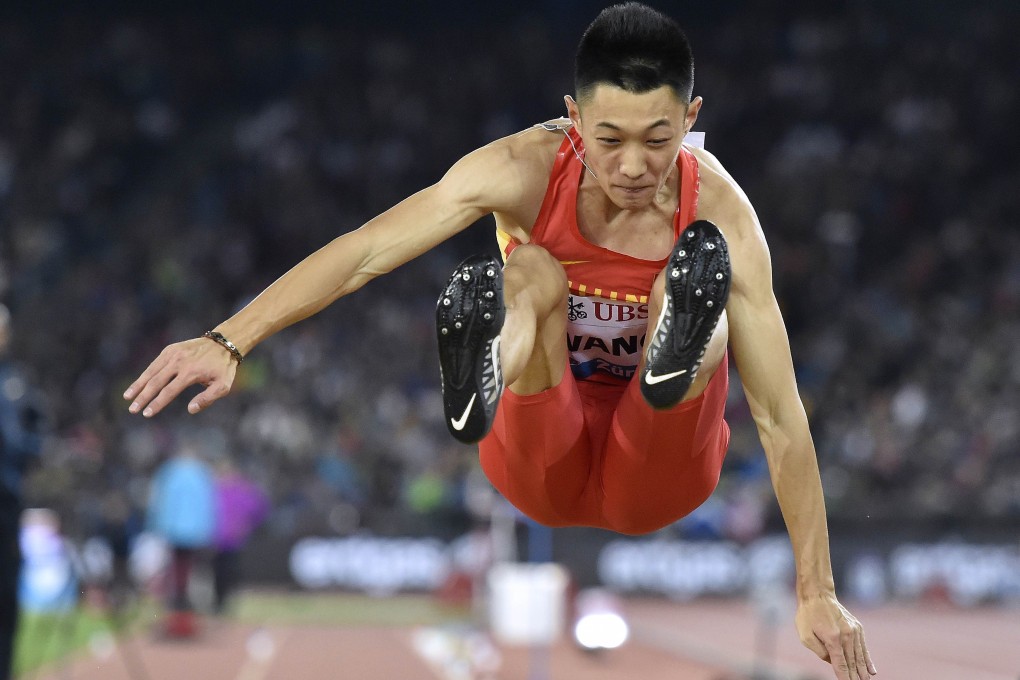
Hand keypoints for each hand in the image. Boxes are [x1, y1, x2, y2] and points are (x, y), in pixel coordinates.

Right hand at [124, 337, 238, 416]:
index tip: (146, 414)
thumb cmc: (223, 368)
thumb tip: (190, 410)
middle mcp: (179, 362)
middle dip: (142, 397)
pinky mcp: (170, 349)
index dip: (157, 403)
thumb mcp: (223, 385)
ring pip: (151, 372)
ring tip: (127, 398)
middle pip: (156, 382)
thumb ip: (207, 399)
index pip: (169, 391)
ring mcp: (173, 354)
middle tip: (132, 410)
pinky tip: (137, 384)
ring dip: (138, 385)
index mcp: (190, 372)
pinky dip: (145, 374)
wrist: (223, 343)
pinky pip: (155, 364)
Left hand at [795, 592, 876, 679]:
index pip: (840, 664)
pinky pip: (863, 647)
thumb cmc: (808, 616)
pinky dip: (867, 659)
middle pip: (852, 662)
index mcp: (832, 638)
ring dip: (864, 671)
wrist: (818, 595)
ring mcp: (854, 631)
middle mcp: (846, 635)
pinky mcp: (857, 627)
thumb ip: (819, 652)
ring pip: (860, 656)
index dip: (845, 678)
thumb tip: (832, 661)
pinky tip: (872, 670)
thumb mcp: (805, 635)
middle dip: (856, 677)